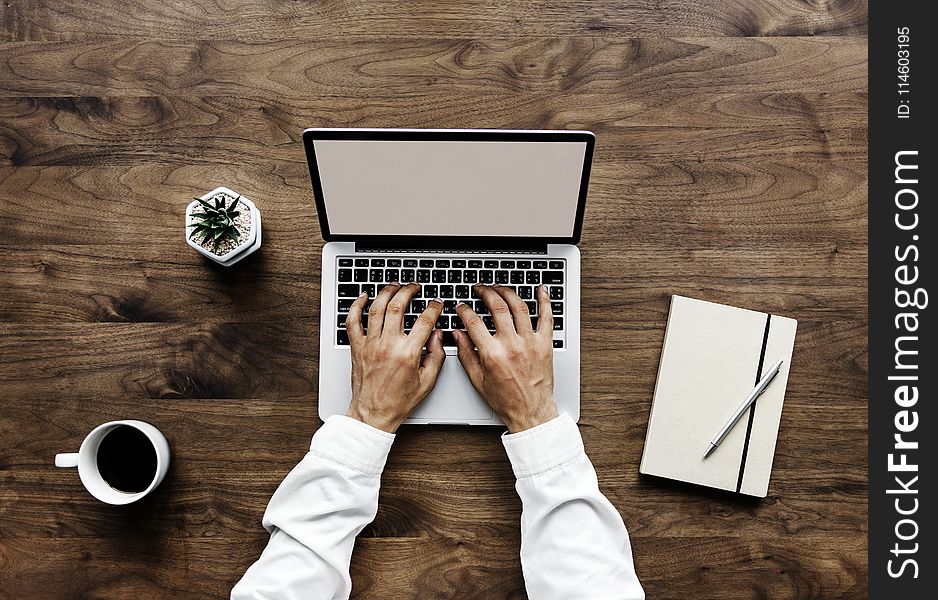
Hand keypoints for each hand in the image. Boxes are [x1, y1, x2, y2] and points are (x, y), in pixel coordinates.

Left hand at [345, 283, 445, 432]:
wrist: (373, 414)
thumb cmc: (398, 401)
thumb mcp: (427, 382)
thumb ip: (436, 356)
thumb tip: (439, 336)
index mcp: (408, 354)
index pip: (424, 321)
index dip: (433, 307)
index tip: (436, 303)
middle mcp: (388, 345)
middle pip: (398, 306)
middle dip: (409, 291)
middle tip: (415, 287)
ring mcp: (370, 344)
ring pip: (376, 308)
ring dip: (386, 292)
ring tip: (395, 286)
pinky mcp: (357, 347)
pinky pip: (352, 321)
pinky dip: (357, 305)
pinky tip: (364, 297)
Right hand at [453, 284, 558, 432]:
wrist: (530, 411)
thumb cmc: (505, 399)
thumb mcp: (477, 378)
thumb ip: (465, 353)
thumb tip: (457, 334)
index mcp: (492, 354)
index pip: (474, 322)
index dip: (464, 310)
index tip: (461, 306)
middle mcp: (512, 345)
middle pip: (497, 307)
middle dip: (486, 292)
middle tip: (480, 289)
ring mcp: (530, 342)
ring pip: (519, 307)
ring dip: (508, 292)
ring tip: (500, 288)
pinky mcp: (545, 344)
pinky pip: (547, 317)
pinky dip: (545, 301)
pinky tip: (541, 289)